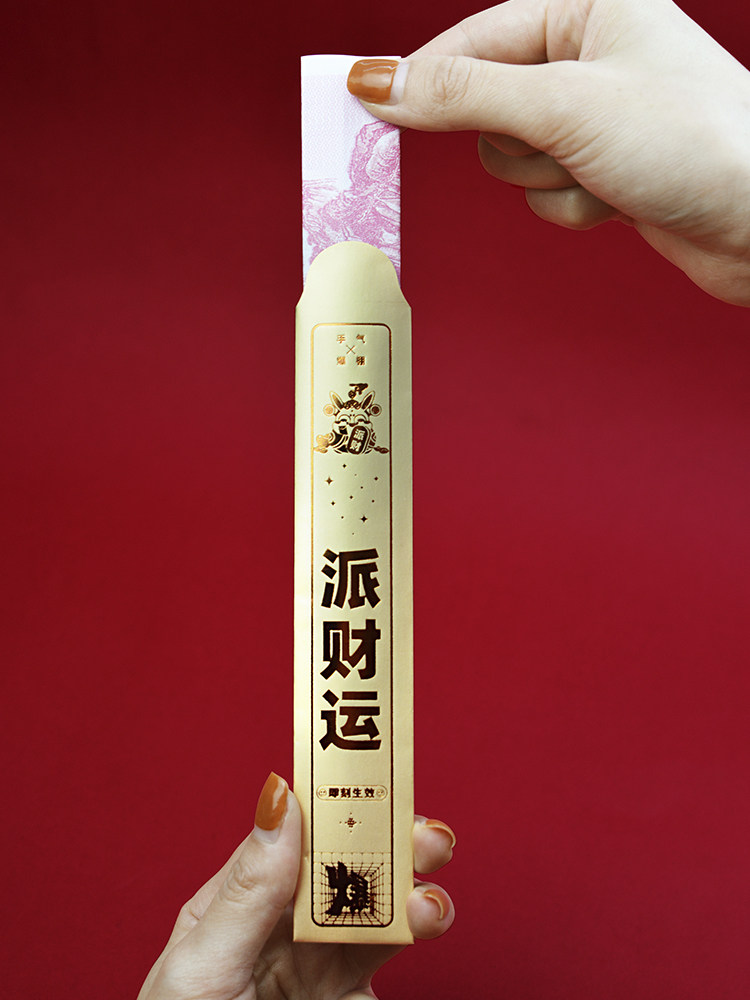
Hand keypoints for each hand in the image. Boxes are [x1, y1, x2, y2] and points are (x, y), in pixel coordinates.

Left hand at [138, 773, 454, 999]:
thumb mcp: (201, 968)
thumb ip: (247, 890)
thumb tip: (280, 798)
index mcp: (239, 900)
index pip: (293, 833)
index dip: (335, 799)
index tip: (374, 774)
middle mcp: (284, 923)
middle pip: (345, 864)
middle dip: (389, 841)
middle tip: (426, 837)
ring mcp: (319, 960)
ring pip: (376, 904)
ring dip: (412, 888)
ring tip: (430, 900)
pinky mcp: (350, 995)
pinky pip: (388, 951)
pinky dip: (415, 928)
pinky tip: (426, 919)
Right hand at [347, 0, 749, 305]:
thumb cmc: (688, 139)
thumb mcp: (561, 105)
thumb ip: (460, 95)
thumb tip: (376, 82)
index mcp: (586, 5)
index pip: (472, 41)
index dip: (422, 80)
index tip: (361, 107)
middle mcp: (589, 54)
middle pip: (486, 105)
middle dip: (518, 140)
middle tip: (563, 142)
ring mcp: (596, 115)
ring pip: (511, 157)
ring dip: (546, 178)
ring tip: (603, 170)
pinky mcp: (604, 167)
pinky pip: (544, 193)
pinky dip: (571, 205)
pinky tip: (618, 198)